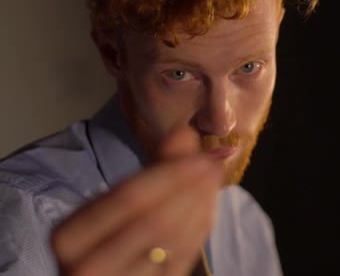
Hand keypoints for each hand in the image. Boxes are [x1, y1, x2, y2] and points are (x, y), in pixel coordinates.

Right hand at [51, 126, 223, 274]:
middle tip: (214, 166)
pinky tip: (208, 207)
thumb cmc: (106, 238)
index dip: (170, 173)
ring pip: (172, 242)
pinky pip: (182, 259)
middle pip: (153, 220)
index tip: (201, 155)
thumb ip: (154, 166)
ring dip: (201, 207)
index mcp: (69, 237)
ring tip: (214, 182)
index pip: (128, 197)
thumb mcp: (118, 201)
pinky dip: (200, 229)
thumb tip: (185, 132)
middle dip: (191, 189)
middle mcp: (85, 266)